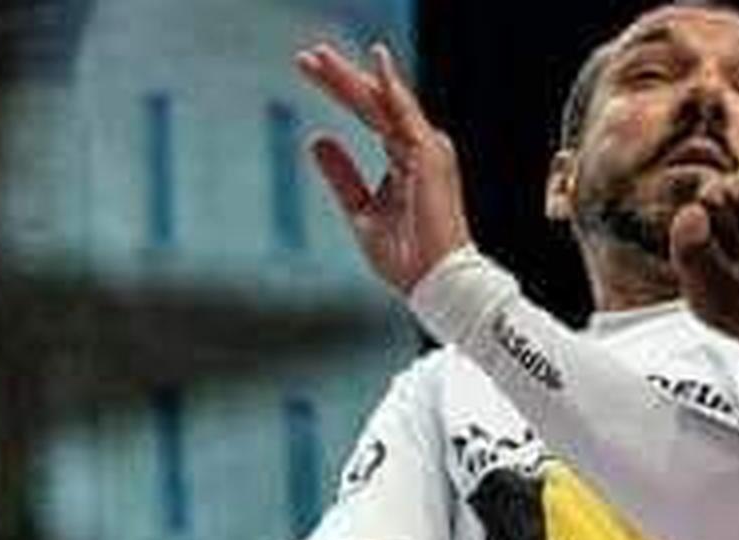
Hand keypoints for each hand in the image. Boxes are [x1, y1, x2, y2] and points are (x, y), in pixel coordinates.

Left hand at [296, 41, 475, 295]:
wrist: (434, 283)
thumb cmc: (407, 257)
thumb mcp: (360, 210)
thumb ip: (342, 175)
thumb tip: (317, 139)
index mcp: (404, 157)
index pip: (368, 112)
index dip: (338, 89)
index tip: (306, 67)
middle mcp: (417, 146)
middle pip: (372, 100)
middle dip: (337, 77)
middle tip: (304, 56)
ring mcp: (426, 149)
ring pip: (381, 102)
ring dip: (349, 78)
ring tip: (316, 57)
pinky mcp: (429, 156)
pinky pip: (406, 115)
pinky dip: (390, 88)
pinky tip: (375, 60)